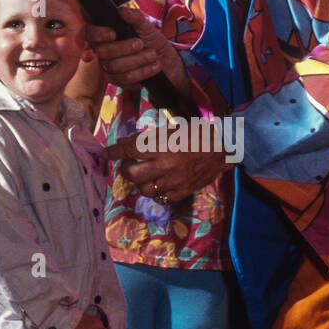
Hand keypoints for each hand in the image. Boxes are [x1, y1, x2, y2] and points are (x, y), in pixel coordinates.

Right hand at [86, 6, 190, 96]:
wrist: (166, 61)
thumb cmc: (153, 42)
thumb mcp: (147, 27)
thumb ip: (135, 17)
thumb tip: (122, 11)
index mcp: (105, 34)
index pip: (89, 33)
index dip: (97, 34)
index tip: (113, 33)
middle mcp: (103, 51)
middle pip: (102, 52)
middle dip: (125, 48)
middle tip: (141, 43)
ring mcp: (108, 68)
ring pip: (115, 67)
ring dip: (138, 60)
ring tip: (153, 55)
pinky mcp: (118, 81)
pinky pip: (125, 80)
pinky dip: (142, 72)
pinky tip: (153, 67)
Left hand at [106, 135, 231, 203]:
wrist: (222, 147)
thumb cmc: (194, 134)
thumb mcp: (169, 129)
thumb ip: (147, 138)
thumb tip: (124, 144)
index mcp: (162, 145)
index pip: (129, 149)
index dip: (114, 152)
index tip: (106, 153)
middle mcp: (166, 165)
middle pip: (132, 174)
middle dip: (125, 169)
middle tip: (129, 164)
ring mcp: (174, 181)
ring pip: (144, 189)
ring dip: (140, 181)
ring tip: (144, 174)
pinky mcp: (182, 192)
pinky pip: (160, 198)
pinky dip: (155, 192)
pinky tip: (158, 184)